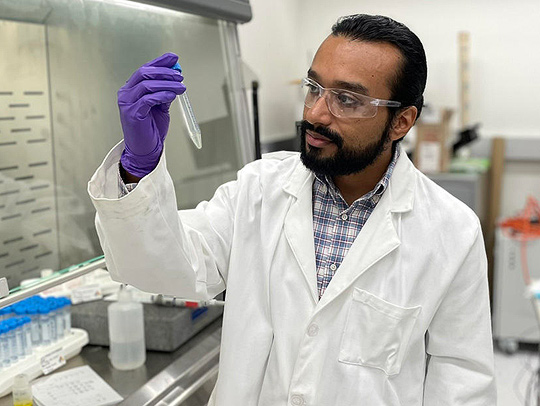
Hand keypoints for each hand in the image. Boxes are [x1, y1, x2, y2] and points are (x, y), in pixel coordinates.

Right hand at [118, 53, 185, 178]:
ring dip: (167, 83)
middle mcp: (126, 94)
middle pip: (144, 73)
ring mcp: (127, 103)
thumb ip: (164, 92)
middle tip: (180, 75)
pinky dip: (162, 95)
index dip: (160, 62)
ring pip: (147, 85)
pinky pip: (148, 99)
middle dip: (164, 72)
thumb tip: (175, 78)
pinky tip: (172, 95)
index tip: (174, 58)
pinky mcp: (132, 114)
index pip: (145, 69)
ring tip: (181, 87)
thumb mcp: (160, 106)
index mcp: (131, 89)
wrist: (146, 150)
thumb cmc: (151, 129)